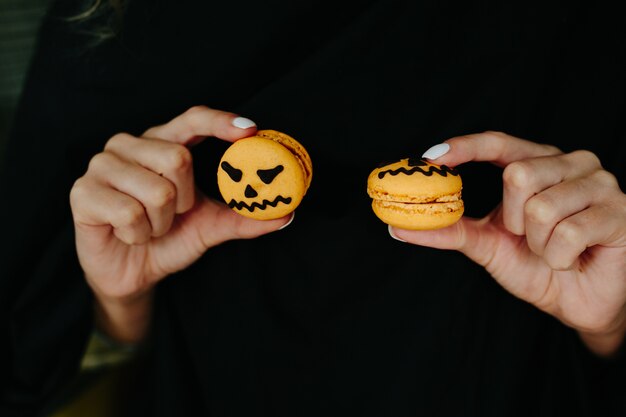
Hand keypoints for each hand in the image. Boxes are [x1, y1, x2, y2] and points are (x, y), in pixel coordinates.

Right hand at [70, 106, 290, 340]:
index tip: (249, 131)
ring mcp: (102, 165)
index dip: (219, 121)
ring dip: (161, 222)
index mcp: (162, 143)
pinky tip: (129, 234)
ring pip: (156, 191)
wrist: (133, 274)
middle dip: (184, 201)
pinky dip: (139, 234)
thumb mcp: (210, 226)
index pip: (191, 119)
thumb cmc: (169, 239)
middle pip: (177, 158)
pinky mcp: (82, 192)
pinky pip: (128, 213)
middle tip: (173, 214)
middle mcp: (129, 145)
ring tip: (150, 226)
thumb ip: (244, 217)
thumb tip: (286, 212)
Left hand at [392, 131, 625, 355]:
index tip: (429, 159)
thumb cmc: (536, 266)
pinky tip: (572, 260)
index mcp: (537, 163)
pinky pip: (570, 232)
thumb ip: (448, 231)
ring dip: (537, 243)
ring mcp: (600, 183)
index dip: (464, 147)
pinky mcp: (621, 211)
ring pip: (541, 206)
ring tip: (551, 251)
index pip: (498, 142)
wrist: (578, 302)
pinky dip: (559, 257)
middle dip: (511, 219)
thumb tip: (397, 226)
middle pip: (518, 174)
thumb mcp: (487, 245)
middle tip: (525, 237)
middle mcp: (570, 163)